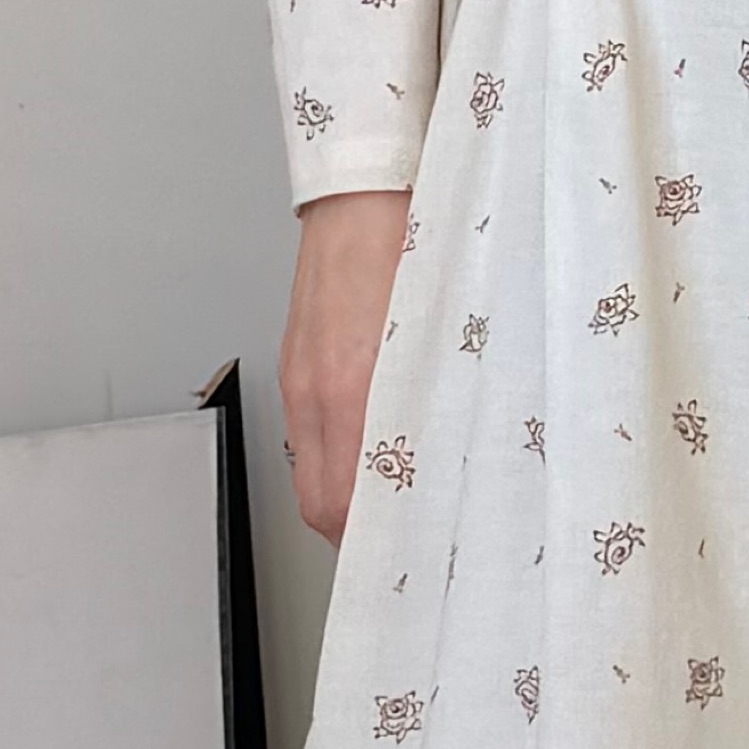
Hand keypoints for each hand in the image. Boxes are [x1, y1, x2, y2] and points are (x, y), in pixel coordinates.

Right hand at [281, 189, 412, 542]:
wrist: (360, 196)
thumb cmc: (410, 246)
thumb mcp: (441, 332)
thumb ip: (439, 401)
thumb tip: (453, 457)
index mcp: (353, 388)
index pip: (345, 504)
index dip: (375, 541)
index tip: (409, 552)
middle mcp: (316, 391)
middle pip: (321, 504)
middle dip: (356, 536)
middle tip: (402, 542)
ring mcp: (299, 379)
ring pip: (311, 473)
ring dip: (344, 498)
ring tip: (391, 503)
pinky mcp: (295, 364)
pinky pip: (307, 435)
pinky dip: (334, 458)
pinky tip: (368, 450)